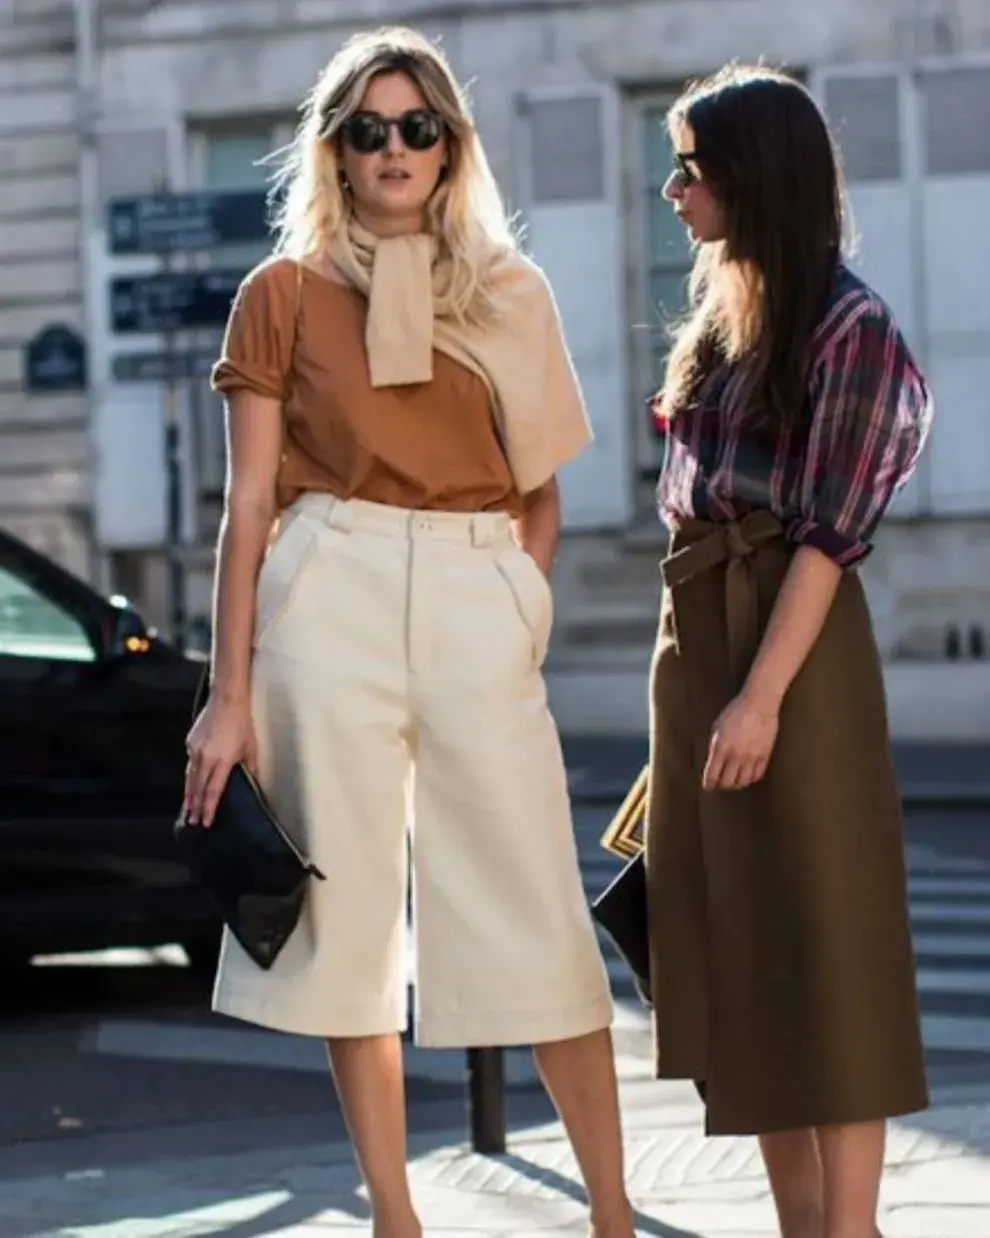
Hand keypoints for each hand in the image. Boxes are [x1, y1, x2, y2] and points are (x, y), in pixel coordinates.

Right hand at [183, 694, 258, 826]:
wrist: (226, 700)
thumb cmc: (242, 723)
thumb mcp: (251, 747)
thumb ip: (251, 768)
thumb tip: (254, 783)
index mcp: (223, 760)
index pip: (214, 791)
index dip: (209, 808)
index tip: (206, 821)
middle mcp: (206, 757)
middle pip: (198, 788)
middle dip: (195, 806)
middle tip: (193, 821)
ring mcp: (195, 749)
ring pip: (190, 777)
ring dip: (189, 794)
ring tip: (188, 808)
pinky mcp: (190, 742)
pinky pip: (190, 762)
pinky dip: (191, 774)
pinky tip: (192, 782)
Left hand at [702, 688, 779, 791]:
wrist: (759, 704)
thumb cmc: (735, 712)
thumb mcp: (717, 727)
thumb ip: (715, 745)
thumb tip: (713, 761)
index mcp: (721, 748)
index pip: (712, 775)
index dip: (708, 784)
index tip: (707, 786)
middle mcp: (736, 755)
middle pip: (728, 782)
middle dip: (721, 786)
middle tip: (720, 784)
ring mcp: (751, 757)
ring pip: (743, 782)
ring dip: (737, 784)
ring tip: (734, 782)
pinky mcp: (765, 755)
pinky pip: (757, 775)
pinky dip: (751, 779)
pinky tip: (747, 776)